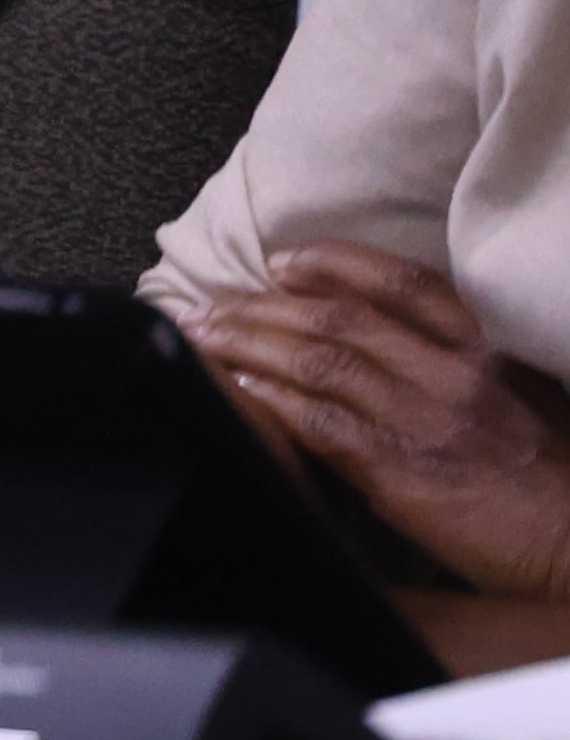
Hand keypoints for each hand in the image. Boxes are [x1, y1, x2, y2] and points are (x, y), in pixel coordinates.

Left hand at [191, 242, 569, 596]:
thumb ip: (455, 363)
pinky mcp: (399, 472)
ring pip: (316, 362)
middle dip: (261, 306)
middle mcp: (451, 375)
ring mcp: (424, 421)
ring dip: (247, 344)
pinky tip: (237, 388)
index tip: (280, 262)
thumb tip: (379, 341)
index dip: (332, 263)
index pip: (400, 284)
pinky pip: (318, 422)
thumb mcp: (516, 397)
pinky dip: (270, 400)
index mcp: (481, 351)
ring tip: (204, 337)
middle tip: (210, 304)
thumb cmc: (545, 477)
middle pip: (338, 318)